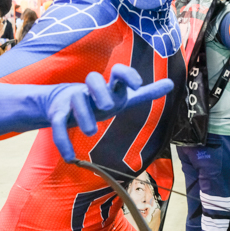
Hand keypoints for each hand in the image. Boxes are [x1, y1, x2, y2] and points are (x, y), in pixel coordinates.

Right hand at [46, 64, 173, 161]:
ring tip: (91, 133)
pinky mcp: (58, 114)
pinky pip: (57, 125)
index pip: (117, 72)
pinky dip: (63, 142)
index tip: (137, 84)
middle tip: (109, 107)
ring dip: (83, 117)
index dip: (127, 75)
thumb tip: (172, 84)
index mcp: (109, 87)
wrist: (59, 101)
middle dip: (100, 91)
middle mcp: (90, 90)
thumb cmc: (99, 100)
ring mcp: (72, 100)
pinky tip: (70, 159)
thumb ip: (146, 93)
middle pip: (93, 79)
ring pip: (76, 101)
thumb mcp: (123, 98)